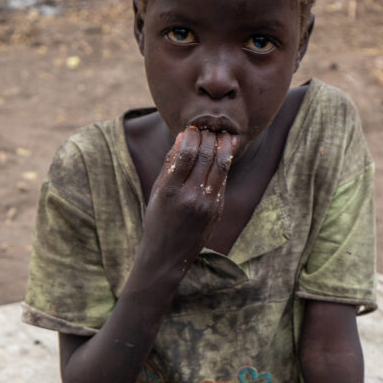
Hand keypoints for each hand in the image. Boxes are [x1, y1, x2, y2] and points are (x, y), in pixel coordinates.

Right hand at [142, 126, 236, 272]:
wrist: (168, 255)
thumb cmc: (158, 220)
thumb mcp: (157, 191)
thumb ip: (170, 164)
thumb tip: (183, 136)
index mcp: (170, 191)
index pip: (186, 153)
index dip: (191, 135)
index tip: (191, 127)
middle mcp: (190, 197)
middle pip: (205, 155)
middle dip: (208, 136)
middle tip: (207, 127)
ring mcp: (207, 204)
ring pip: (220, 164)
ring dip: (222, 145)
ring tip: (220, 133)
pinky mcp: (217, 209)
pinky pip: (223, 178)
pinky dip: (225, 161)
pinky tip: (224, 150)